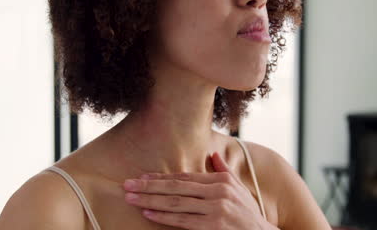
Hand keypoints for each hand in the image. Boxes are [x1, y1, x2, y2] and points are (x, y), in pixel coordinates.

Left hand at [122, 151, 275, 229]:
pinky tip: (148, 213)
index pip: (185, 177)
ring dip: (150, 200)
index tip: (143, 177)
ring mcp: (215, 209)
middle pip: (176, 187)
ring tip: (132, 198)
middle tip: (128, 185)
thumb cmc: (249, 214)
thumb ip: (224, 171)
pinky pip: (183, 221)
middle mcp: (218, 192)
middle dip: (149, 186)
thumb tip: (213, 154)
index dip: (162, 177)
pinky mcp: (213, 226)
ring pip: (176, 203)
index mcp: (221, 180)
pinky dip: (164, 216)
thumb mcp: (239, 189)